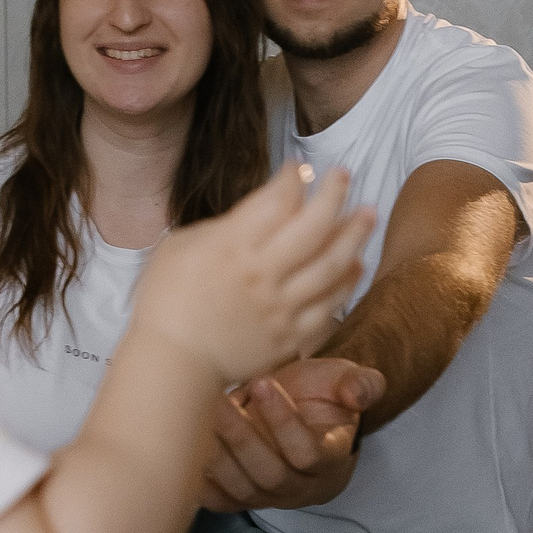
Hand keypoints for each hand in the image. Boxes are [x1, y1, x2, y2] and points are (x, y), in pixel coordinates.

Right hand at [133, 165, 374, 384]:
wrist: (172, 363)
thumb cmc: (165, 301)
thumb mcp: (181, 247)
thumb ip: (223, 227)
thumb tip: (259, 213)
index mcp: (232, 247)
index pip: (276, 199)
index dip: (293, 178)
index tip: (300, 169)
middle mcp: (263, 274)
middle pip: (314, 226)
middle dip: (334, 194)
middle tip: (344, 175)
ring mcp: (281, 308)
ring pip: (332, 266)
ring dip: (354, 236)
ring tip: (367, 215)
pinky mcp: (290, 337)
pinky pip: (329, 308)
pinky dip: (346, 285)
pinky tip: (355, 266)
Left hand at [200, 358, 385, 512]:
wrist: (300, 411)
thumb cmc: (322, 394)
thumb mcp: (345, 380)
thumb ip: (360, 384)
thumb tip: (358, 394)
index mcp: (330, 459)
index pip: (308, 453)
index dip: (286, 423)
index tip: (264, 383)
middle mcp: (301, 487)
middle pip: (270, 476)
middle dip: (242, 439)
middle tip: (220, 401)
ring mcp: (269, 497)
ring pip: (241, 489)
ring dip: (217, 456)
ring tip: (200, 416)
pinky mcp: (240, 499)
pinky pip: (219, 501)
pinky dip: (200, 481)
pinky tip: (186, 448)